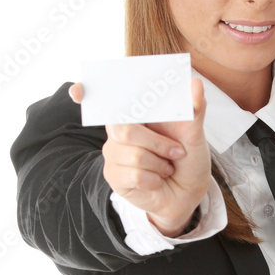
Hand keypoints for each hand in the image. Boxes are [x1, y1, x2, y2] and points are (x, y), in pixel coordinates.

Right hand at [68, 77, 210, 235]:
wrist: (189, 191)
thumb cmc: (188, 157)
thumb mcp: (194, 131)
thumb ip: (194, 107)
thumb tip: (196, 82)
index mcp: (136, 113)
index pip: (106, 97)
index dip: (86, 92)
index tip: (78, 91)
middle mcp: (119, 129)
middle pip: (124, 129)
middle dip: (157, 143)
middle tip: (176, 151)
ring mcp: (114, 153)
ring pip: (133, 155)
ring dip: (160, 164)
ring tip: (166, 167)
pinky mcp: (114, 175)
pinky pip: (134, 174)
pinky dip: (154, 179)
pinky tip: (157, 180)